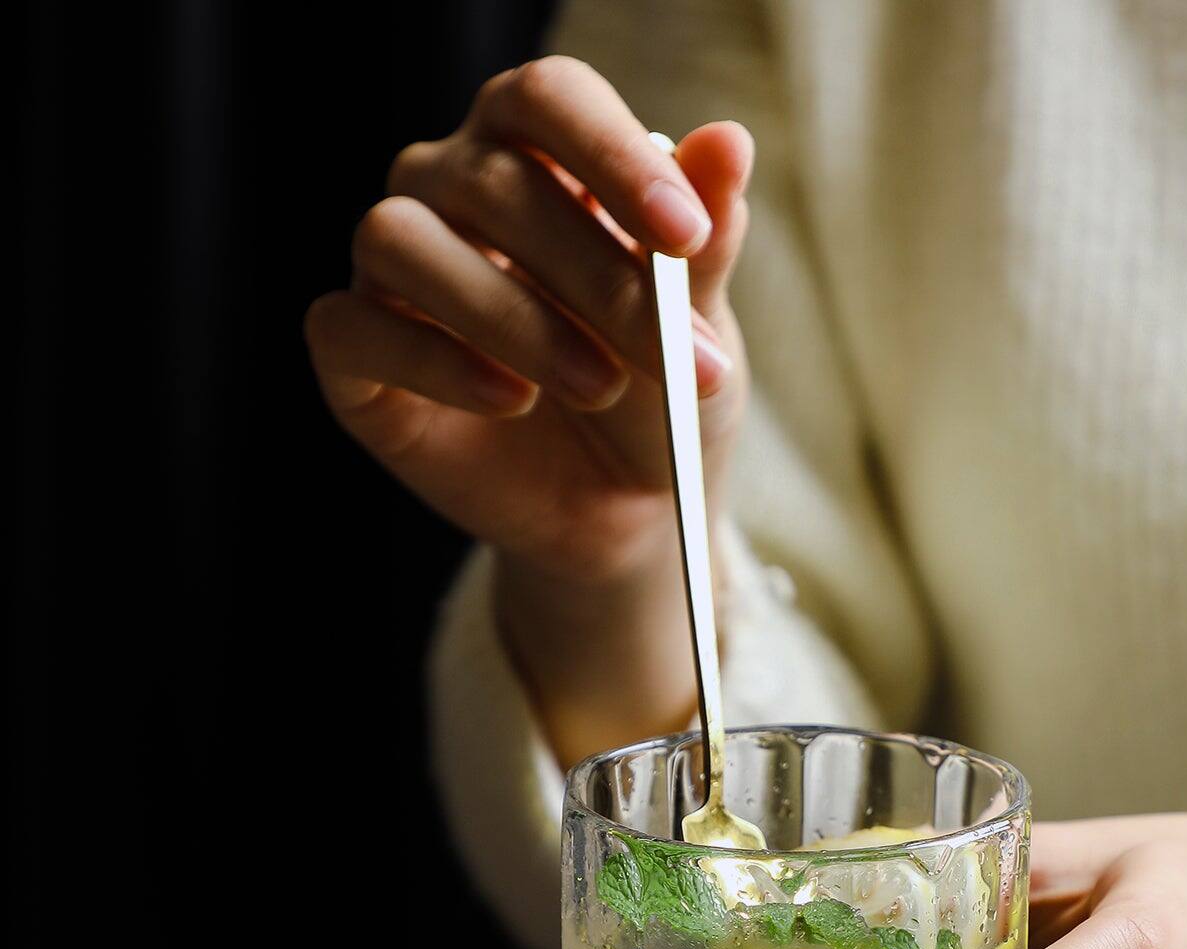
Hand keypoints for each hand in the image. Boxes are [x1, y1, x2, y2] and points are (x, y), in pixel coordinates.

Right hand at [304, 58, 753, 762]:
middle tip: (675, 361)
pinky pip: (353, 327)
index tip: (686, 235)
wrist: (622, 509)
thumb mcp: (697, 330)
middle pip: (491, 183)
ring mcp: (391, 270)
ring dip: (513, 318)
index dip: (614, 156)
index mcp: (534, 152)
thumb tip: (730, 144)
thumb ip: (704, 244)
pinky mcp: (355, 352)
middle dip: (598, 279)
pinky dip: (435, 362)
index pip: (548, 99)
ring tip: (598, 386)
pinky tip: (512, 401)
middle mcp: (446, 188)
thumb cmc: (657, 396)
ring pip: (402, 241)